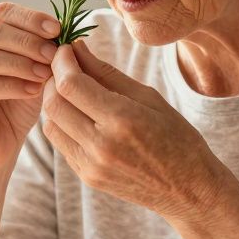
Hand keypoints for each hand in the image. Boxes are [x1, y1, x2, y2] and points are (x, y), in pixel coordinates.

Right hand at [0, 3, 60, 173]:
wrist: (0, 144)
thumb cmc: (17, 104)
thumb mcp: (34, 69)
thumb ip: (42, 48)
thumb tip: (65, 27)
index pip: (0, 12)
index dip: (30, 18)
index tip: (57, 29)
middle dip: (27, 41)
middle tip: (53, 54)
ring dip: (20, 63)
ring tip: (46, 74)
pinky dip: (12, 86)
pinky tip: (32, 91)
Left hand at [41, 39, 230, 222]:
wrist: (187, 189)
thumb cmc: (177, 137)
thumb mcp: (149, 97)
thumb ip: (107, 73)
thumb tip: (77, 48)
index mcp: (122, 120)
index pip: (71, 85)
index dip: (61, 62)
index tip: (65, 49)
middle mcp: (101, 146)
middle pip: (54, 104)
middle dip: (52, 78)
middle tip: (63, 65)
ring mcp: (91, 166)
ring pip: (50, 124)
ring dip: (52, 101)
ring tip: (69, 88)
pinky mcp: (87, 177)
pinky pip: (60, 143)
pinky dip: (61, 122)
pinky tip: (77, 112)